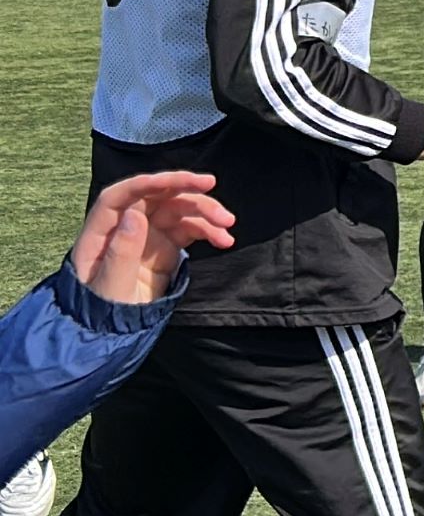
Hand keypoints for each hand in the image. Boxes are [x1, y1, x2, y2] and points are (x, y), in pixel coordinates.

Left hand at [71, 172, 236, 303]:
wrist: (113, 335)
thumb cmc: (103, 312)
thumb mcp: (111, 287)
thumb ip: (122, 252)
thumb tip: (136, 216)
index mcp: (102, 232)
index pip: (125, 195)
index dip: (154, 182)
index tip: (185, 180)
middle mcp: (125, 227)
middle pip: (156, 196)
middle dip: (185, 190)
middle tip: (212, 187)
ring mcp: (146, 236)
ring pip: (178, 210)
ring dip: (205, 212)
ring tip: (228, 225)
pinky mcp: (165, 248)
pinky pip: (190, 230)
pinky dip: (209, 231)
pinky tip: (224, 240)